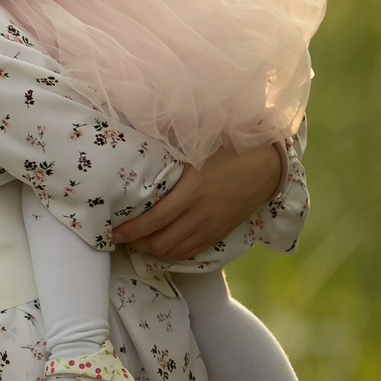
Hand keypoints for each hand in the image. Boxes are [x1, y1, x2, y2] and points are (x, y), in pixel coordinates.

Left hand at [110, 143, 284, 260]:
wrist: (268, 166)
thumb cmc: (229, 149)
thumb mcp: (198, 143)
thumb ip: (169, 140)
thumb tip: (139, 127)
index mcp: (191, 191)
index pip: (154, 220)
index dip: (131, 231)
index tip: (112, 232)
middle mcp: (200, 215)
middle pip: (161, 243)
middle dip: (137, 244)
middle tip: (120, 237)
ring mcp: (212, 227)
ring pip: (176, 252)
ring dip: (153, 252)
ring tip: (137, 243)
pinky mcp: (220, 233)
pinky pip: (192, 251)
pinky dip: (174, 253)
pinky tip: (161, 246)